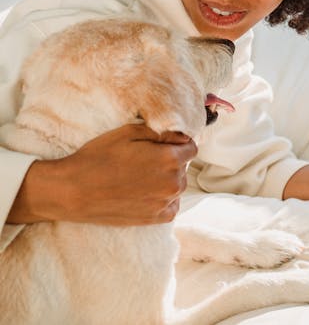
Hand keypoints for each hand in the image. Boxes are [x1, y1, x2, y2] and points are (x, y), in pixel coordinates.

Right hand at [8, 124, 196, 225]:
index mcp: (169, 159)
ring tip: (141, 175)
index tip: (162, 143)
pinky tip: (145, 191)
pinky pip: (171, 206)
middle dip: (171, 160)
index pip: (191, 147)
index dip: (177, 143)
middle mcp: (172, 183)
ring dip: (167, 179)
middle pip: (184, 167)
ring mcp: (163, 203)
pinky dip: (163, 199)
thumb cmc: (99, 157)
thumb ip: (160, 132)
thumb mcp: (129, 132)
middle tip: (145, 158)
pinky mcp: (153, 219)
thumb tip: (181, 135)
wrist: (74, 191)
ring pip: (177, 186)